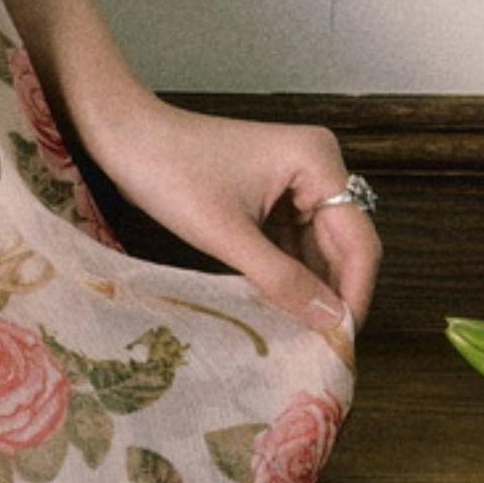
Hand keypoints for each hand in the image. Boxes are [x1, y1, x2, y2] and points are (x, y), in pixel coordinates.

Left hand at [81, 93, 378, 338]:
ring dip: (311, 286)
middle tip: (323, 347)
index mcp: (318, 162)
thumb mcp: (227, 235)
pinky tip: (281, 305)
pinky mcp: (274, 190)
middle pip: (343, 245)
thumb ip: (282, 280)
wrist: (125, 135)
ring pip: (319, 247)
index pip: (358, 242)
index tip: (342, 343)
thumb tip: (331, 323)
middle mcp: (319, 165)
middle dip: (333, 293)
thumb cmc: (169, 173)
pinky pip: (294, 240)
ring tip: (302, 335)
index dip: (354, 295)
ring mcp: (297, 177)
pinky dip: (289, 271)